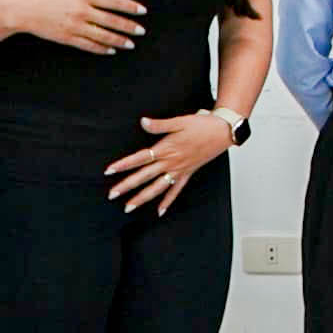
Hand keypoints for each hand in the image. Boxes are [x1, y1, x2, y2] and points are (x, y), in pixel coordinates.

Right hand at [9, 0, 147, 55]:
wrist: (21, 9)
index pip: (113, 1)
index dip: (130, 7)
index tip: (142, 12)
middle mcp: (81, 11)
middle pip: (111, 20)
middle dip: (128, 26)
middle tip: (141, 31)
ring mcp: (74, 26)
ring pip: (102, 35)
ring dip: (119, 40)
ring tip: (130, 44)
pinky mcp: (67, 38)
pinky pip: (88, 45)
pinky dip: (101, 48)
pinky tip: (111, 50)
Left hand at [106, 112, 231, 215]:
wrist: (223, 132)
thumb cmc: (202, 125)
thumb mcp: (179, 121)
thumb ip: (159, 125)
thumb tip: (143, 122)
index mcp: (166, 149)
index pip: (140, 158)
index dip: (124, 164)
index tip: (109, 170)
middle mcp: (171, 162)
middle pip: (144, 176)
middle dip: (127, 186)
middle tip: (111, 194)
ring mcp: (179, 170)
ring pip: (157, 188)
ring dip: (142, 198)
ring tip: (129, 207)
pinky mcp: (188, 173)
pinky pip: (176, 190)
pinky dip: (168, 201)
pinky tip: (159, 210)